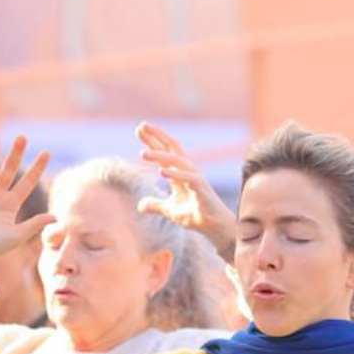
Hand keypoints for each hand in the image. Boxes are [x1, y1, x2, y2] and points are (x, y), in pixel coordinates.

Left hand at [135, 122, 235, 255]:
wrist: (214, 227)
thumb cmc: (196, 215)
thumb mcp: (170, 210)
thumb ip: (156, 205)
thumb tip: (139, 206)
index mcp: (180, 172)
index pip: (165, 152)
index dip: (152, 140)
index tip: (139, 129)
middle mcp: (188, 170)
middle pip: (171, 148)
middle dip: (157, 136)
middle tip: (141, 126)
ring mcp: (195, 177)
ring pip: (177, 161)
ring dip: (160, 156)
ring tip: (143, 154)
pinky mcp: (201, 188)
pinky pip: (188, 178)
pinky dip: (174, 174)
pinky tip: (161, 172)